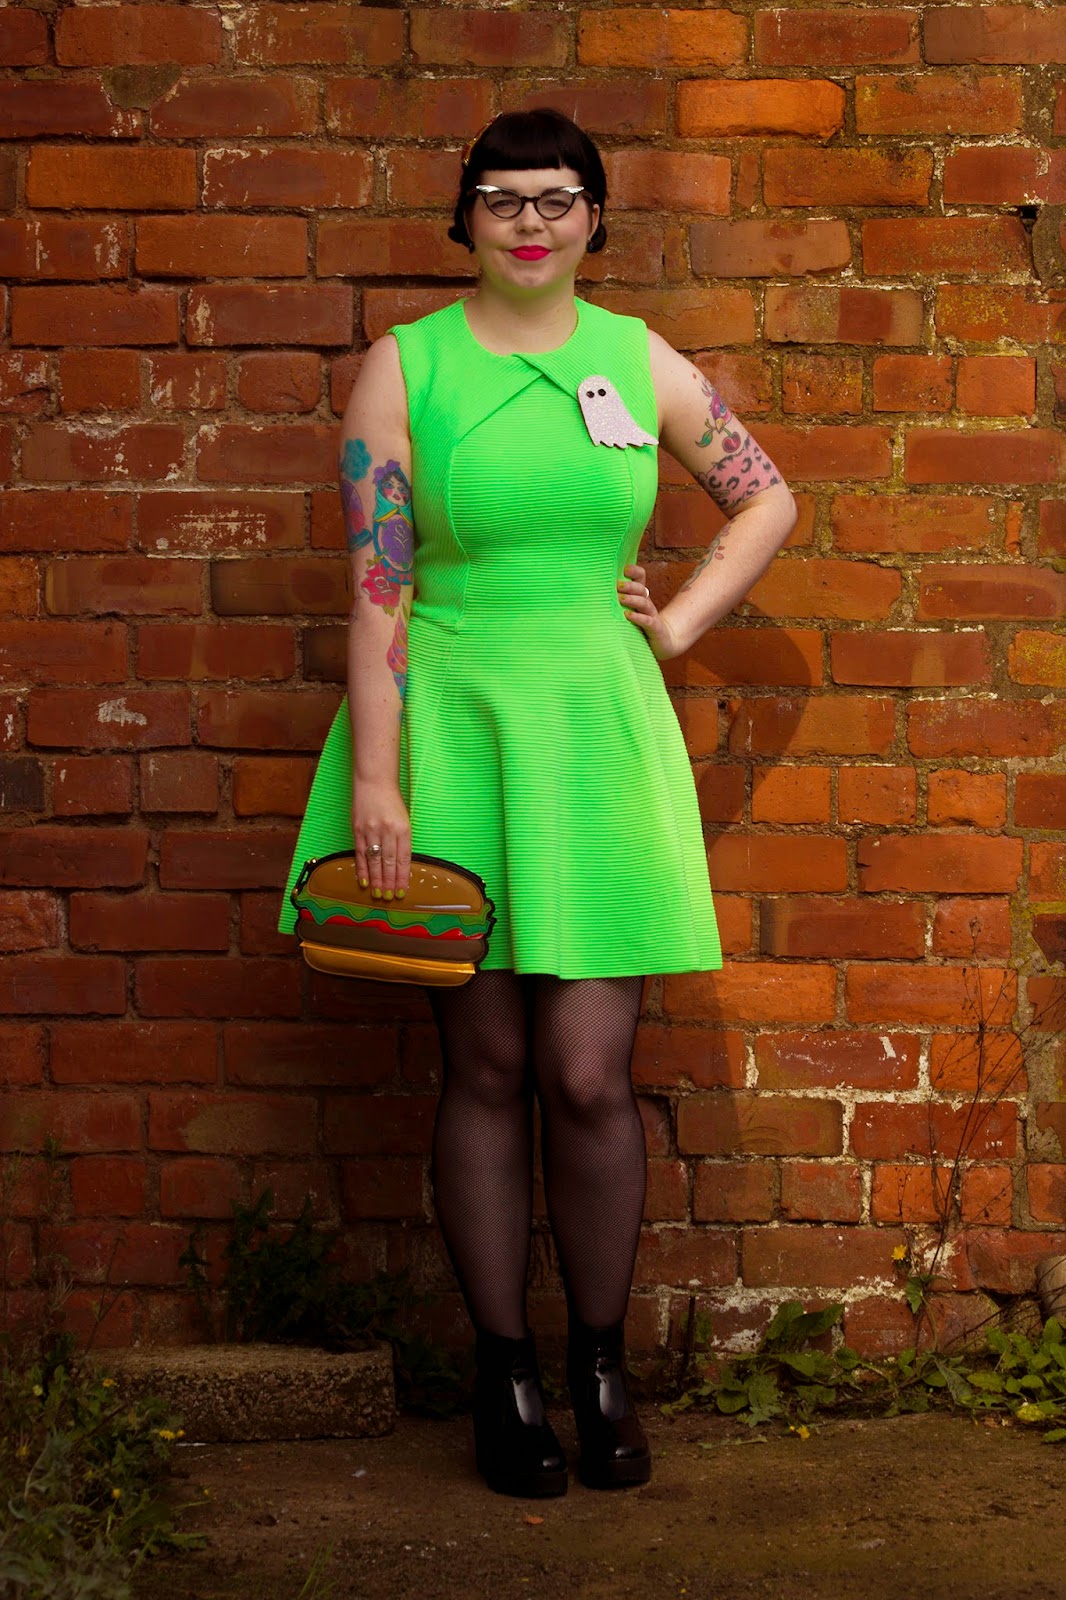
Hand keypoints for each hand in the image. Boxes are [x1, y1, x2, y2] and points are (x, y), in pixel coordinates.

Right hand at [352, 778, 410, 900]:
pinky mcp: (357, 829)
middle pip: (389, 862)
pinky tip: (364, 881)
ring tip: (377, 894)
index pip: (403, 858)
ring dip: (376, 880)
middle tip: (389, 897)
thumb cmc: (392, 801)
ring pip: (374, 861)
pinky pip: (360, 854)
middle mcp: (387, 831)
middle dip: (389, 882)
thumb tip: (400, 866)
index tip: (402, 891)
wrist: (374, 782)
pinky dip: (362, 869)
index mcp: (403, 829)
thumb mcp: (403, 820)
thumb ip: (402, 841)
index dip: (402, 877)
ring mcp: (371, 830)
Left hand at [616, 564, 685, 660]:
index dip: (634, 572)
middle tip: (617, 585)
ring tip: (620, 598)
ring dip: (632, 599)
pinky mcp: (655, 628)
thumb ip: (617, 601)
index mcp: (640, 596)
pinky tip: (628, 615)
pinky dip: (638, 617)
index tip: (624, 569)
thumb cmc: (639, 627)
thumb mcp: (628, 611)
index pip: (640, 578)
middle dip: (630, 586)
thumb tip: (595, 591)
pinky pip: (647, 621)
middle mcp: (646, 604)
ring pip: (644, 603)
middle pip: (641, 589)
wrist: (663, 643)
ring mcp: (651, 616)